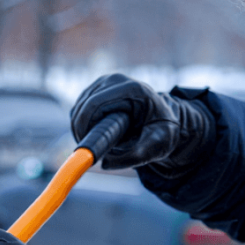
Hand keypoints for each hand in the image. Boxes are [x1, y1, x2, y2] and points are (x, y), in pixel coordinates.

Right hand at [70, 74, 216, 173]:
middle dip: (81, 131)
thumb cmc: (163, 131)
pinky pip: (79, 106)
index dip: (84, 128)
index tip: (89, 148)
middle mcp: (117, 80)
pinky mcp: (99, 87)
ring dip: (81, 128)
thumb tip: (105, 163)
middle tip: (91, 152)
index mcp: (132, 89)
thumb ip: (136, 156)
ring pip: (78, 106)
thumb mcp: (158, 146)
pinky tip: (95, 135)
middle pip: (83, 106)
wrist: (165, 119)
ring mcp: (106, 81)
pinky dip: (82, 123)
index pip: (94, 105)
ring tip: (97, 144)